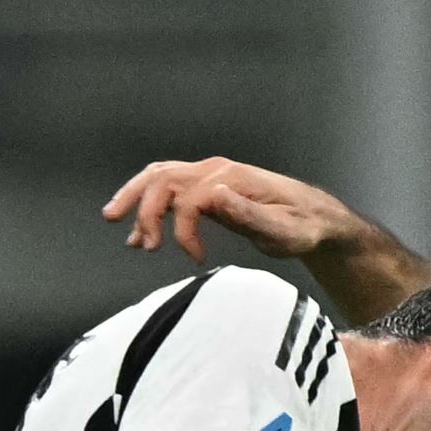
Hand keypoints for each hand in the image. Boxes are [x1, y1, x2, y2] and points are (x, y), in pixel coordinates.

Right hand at [102, 156, 365, 263]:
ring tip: (114, 221)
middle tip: (139, 245)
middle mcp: (216, 170)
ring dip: (136, 198)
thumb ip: (247, 215)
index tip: (197, 260)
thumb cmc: (301, 227)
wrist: (316, 217)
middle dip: (142, 209)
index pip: (188, 200)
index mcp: (230, 179)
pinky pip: (171, 188)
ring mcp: (211, 174)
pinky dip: (151, 204)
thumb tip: (214, 196)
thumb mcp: (282, 230)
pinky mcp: (209, 186)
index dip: (184, 233)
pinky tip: (141, 231)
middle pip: (163, 179)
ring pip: (161, 178)